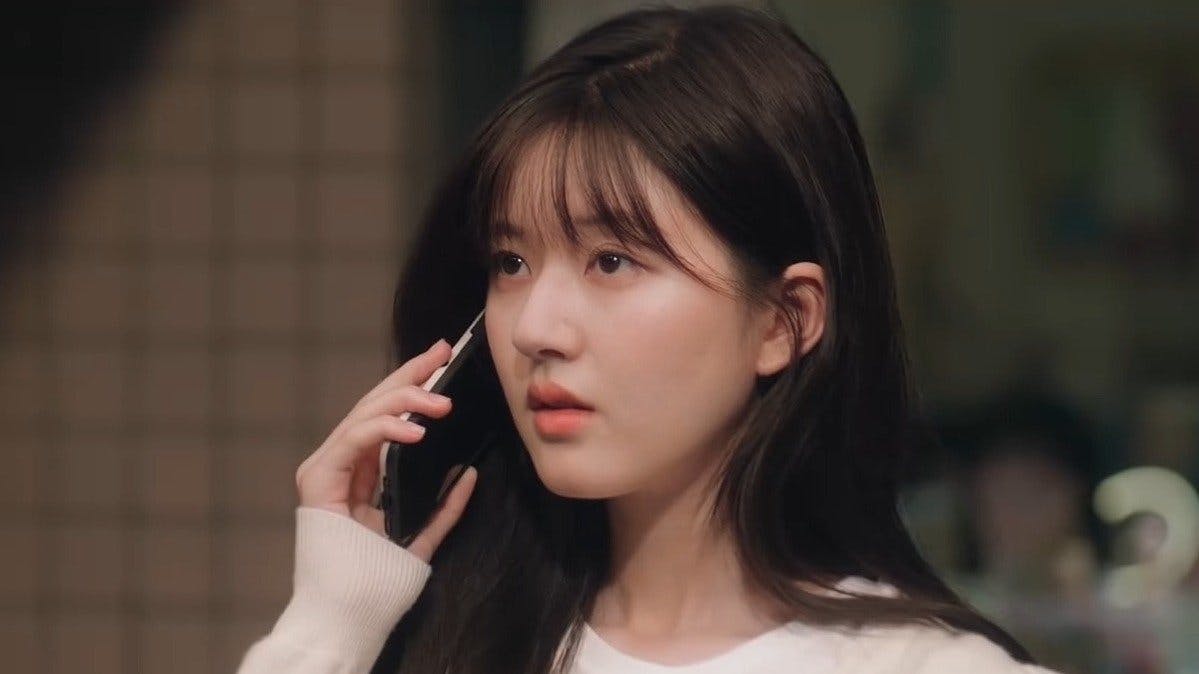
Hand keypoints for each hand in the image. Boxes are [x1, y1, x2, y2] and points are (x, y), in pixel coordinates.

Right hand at [294, 338, 478, 562]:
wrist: (349, 615)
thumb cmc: (379, 580)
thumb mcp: (423, 536)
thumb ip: (445, 507)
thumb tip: (470, 473)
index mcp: (364, 471)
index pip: (389, 414)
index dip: (413, 381)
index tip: (442, 357)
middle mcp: (342, 463)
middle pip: (375, 403)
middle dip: (410, 375)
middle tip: (441, 354)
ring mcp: (326, 468)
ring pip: (364, 413)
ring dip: (404, 401)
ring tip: (441, 402)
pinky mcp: (317, 480)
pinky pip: (353, 440)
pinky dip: (384, 430)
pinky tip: (415, 430)